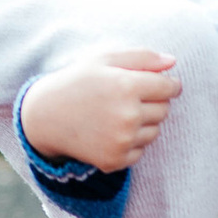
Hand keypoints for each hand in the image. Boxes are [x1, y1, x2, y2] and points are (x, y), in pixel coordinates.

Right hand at [19, 48, 180, 173]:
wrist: (45, 116)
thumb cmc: (77, 82)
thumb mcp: (104, 59)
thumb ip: (142, 57)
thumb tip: (173, 62)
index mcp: (127, 86)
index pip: (169, 88)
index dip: (169, 84)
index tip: (162, 84)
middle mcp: (128, 116)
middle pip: (164, 110)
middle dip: (153, 102)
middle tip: (128, 97)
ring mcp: (122, 141)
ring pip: (155, 131)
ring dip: (144, 122)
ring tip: (117, 113)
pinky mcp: (115, 160)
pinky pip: (141, 150)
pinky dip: (132, 141)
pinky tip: (110, 130)